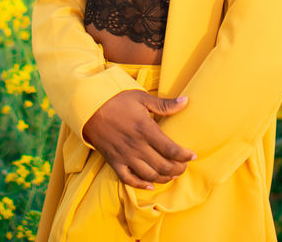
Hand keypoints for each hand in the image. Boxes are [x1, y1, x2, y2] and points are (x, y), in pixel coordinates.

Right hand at [80, 90, 197, 188]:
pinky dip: (141, 185)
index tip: (192, 156)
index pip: (171, 149)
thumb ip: (165, 104)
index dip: (184, 155)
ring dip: (164, 178)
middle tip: (184, 166)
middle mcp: (136, 146)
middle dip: (178, 169)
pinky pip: (129, 179)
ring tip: (172, 174)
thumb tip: (186, 101)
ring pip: (149, 175)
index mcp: (145, 129)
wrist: (89, 108)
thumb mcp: (141, 98)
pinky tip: (150, 185)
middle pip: (163, 166)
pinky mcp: (114, 162)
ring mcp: (125, 156)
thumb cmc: (117, 100)